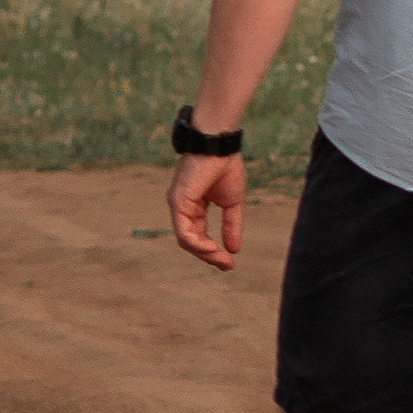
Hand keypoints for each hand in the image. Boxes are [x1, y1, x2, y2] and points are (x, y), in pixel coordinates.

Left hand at [169, 151, 246, 271]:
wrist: (219, 146)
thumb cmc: (225, 167)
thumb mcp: (232, 203)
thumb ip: (231, 226)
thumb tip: (234, 250)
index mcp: (193, 207)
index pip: (199, 236)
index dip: (213, 251)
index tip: (230, 263)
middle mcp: (181, 208)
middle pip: (191, 242)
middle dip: (210, 256)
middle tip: (227, 266)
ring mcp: (177, 205)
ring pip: (186, 240)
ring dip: (205, 253)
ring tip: (222, 259)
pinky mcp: (178, 202)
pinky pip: (184, 231)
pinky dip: (198, 243)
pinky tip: (213, 248)